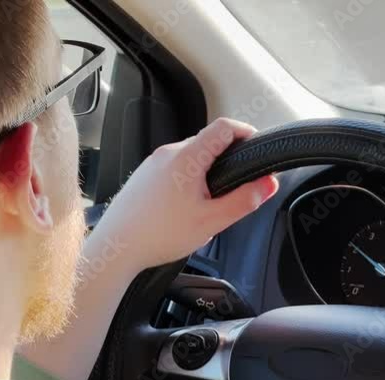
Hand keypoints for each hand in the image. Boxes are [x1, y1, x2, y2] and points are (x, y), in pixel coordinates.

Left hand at [97, 118, 278, 270]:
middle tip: (238, 184)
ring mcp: (153, 163)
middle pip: (208, 142)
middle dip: (228, 158)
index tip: (256, 145)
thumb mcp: (212, 221)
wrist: (116, 247)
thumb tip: (268, 185)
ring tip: (210, 202)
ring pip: (190, 157)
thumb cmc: (158, 235)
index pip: (224, 127)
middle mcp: (168, 153)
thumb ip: (244, 200)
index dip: (246, 132)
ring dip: (207, 171)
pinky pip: (174, 168)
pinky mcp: (144, 176)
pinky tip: (186, 207)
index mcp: (187, 158)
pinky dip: (188, 180)